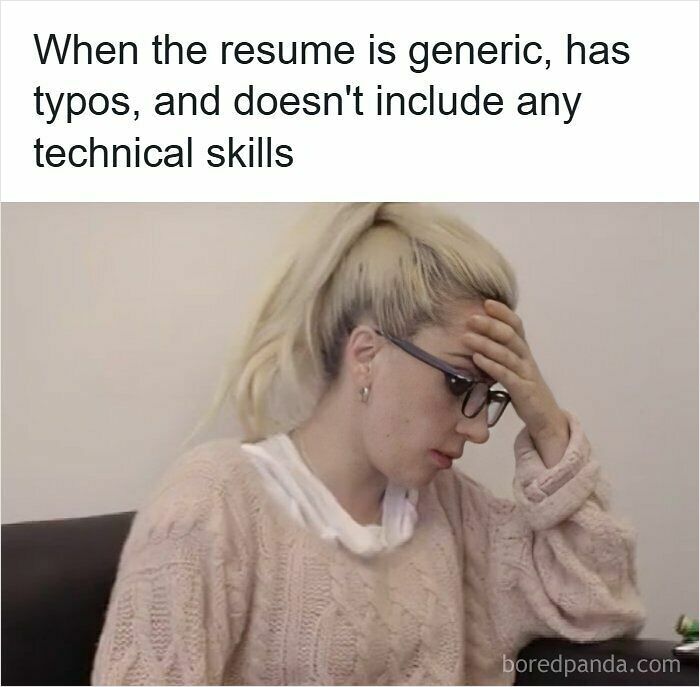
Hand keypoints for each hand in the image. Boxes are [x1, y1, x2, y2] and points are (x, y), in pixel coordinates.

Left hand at [464, 300, 568, 467]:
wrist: (545, 418)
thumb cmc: (524, 389)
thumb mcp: (513, 367)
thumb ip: (501, 352)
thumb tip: (479, 336)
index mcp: (523, 351)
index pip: (516, 325)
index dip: (503, 312)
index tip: (486, 302)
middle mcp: (526, 358)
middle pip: (510, 336)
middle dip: (491, 325)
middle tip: (471, 318)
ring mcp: (526, 374)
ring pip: (506, 354)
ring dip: (485, 344)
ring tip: (466, 337)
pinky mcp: (524, 391)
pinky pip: (506, 375)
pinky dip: (491, 365)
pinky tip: (477, 359)